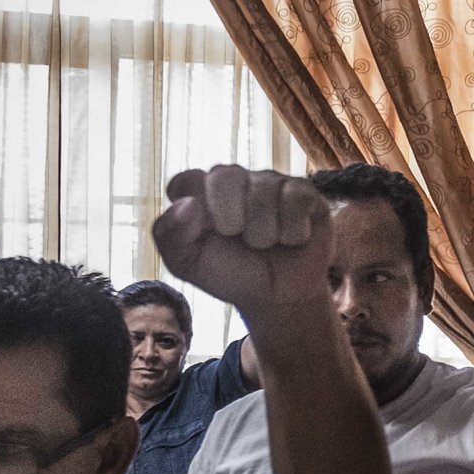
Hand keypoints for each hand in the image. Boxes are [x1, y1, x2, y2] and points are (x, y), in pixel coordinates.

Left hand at [152, 166, 329, 315]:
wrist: (278, 297)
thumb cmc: (230, 273)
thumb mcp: (188, 264)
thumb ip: (169, 234)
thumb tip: (187, 203)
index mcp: (200, 191)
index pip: (186, 182)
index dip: (198, 212)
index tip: (210, 236)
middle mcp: (233, 178)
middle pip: (224, 177)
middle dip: (232, 221)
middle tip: (240, 240)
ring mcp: (269, 182)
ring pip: (263, 193)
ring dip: (264, 233)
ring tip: (267, 244)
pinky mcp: (304, 191)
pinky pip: (296, 200)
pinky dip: (292, 231)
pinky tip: (291, 239)